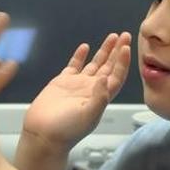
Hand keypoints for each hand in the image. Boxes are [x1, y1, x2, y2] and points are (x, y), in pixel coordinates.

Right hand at [21, 32, 131, 150]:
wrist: (43, 134)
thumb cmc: (66, 130)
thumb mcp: (88, 116)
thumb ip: (99, 97)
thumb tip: (104, 77)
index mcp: (101, 97)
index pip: (116, 76)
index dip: (122, 62)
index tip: (126, 47)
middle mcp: (92, 89)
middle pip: (109, 67)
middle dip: (118, 51)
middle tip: (125, 36)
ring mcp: (77, 85)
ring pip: (94, 63)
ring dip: (104, 51)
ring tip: (112, 37)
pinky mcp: (62, 82)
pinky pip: (74, 66)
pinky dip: (79, 56)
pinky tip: (85, 47)